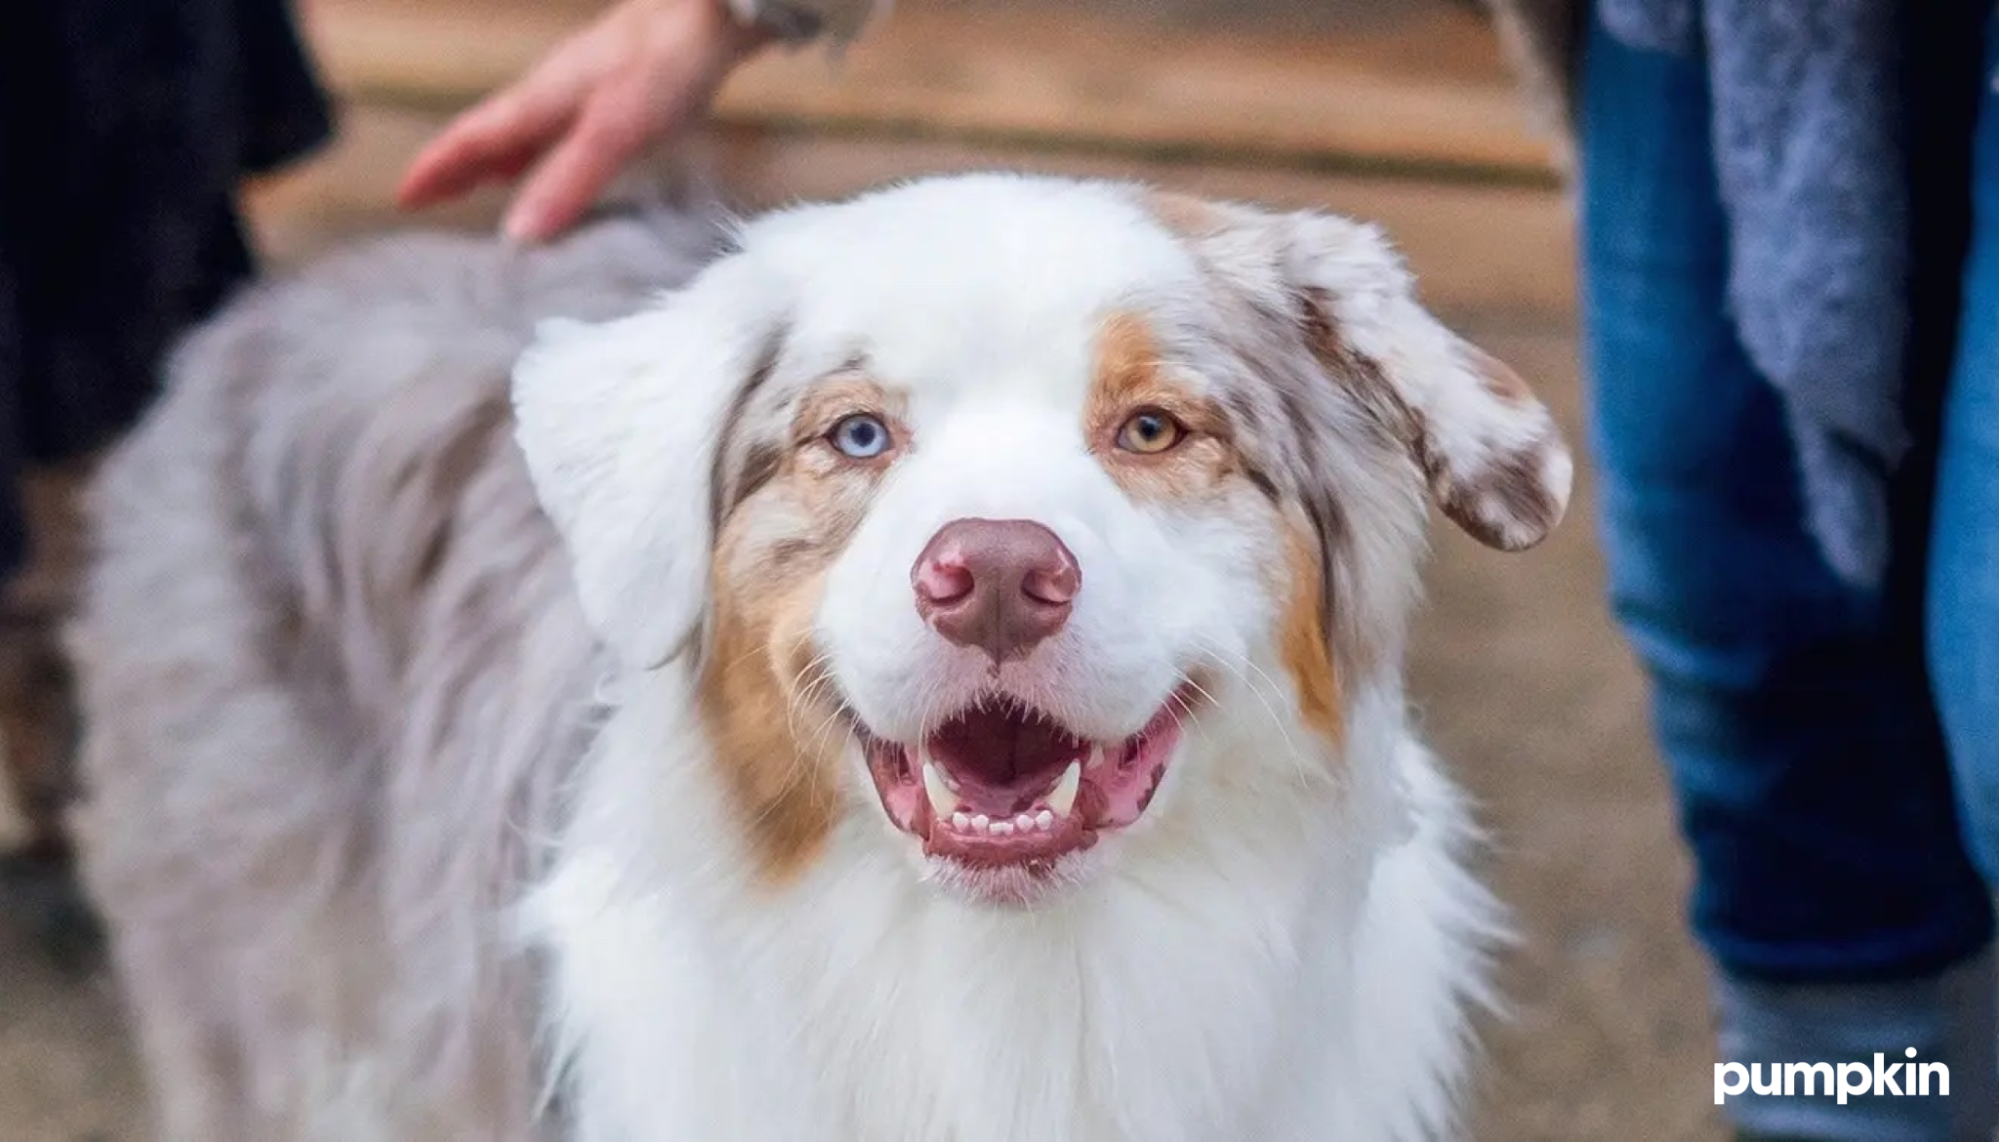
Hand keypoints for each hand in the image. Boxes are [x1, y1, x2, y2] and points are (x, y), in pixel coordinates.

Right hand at [396, 0, 772, 242]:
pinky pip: (556, 123)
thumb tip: (517, 235)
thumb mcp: (614, 131)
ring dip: (495, 157)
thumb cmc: (663, 63)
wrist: (709, 13)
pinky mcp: (613, 86)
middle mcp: (551, 91)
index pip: (473, 138)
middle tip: (429, 198)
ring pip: (522, 126)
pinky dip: (538, 147)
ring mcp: (581, 85)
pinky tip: (552, 156)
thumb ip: (567, 181)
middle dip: (457, 166)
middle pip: (489, 131)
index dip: (439, 169)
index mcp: (541, 100)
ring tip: (480, 186)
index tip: (406, 198)